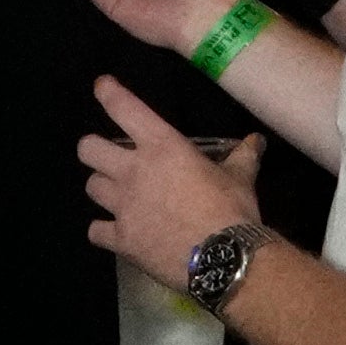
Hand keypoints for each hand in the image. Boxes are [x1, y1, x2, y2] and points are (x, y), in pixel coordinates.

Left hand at [74, 77, 261, 281]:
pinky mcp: (121, 239)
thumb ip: (243, 155)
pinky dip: (103, 231)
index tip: (102, 86)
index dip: (109, 93)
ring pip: (91, 187)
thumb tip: (257, 140)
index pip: (124, 108)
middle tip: (107, 157)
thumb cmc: (232, 209)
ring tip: (116, 195)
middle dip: (93, 149)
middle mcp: (134, 171)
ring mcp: (123, 206)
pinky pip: (95, 231)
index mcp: (163, 147)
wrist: (225, 258)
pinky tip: (115, 232)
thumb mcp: (240, 177)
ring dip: (102, 188)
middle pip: (88, 148)